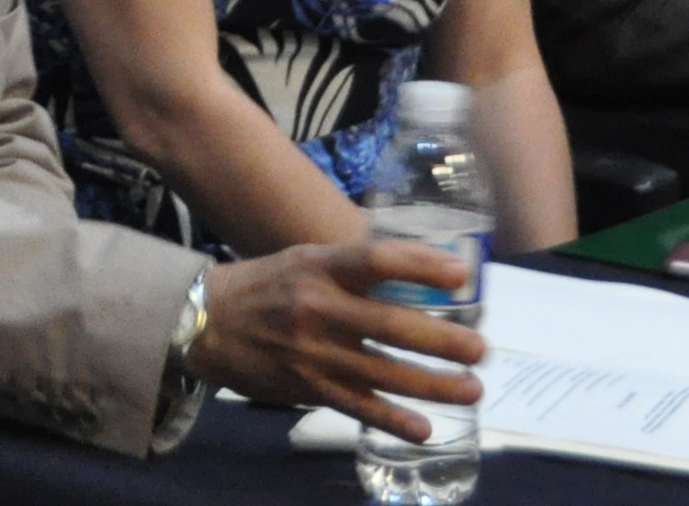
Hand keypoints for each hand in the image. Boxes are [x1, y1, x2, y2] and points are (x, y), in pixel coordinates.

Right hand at [185, 239, 486, 440]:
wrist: (208, 322)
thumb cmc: (268, 284)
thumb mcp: (307, 259)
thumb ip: (356, 267)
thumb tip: (422, 271)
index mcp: (320, 266)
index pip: (376, 261)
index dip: (420, 267)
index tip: (461, 277)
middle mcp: (318, 307)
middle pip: (389, 325)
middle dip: (441, 340)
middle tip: (480, 348)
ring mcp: (314, 351)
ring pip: (383, 372)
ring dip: (432, 384)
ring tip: (471, 389)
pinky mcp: (309, 386)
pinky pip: (357, 406)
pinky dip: (392, 420)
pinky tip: (424, 430)